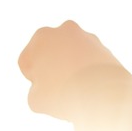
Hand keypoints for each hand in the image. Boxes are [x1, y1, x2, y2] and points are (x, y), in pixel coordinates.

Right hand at [17, 21, 131, 121]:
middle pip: (50, 54)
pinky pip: (89, 62)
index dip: (33, 80)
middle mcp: (64, 31)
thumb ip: (36, 90)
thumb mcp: (35, 99)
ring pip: (71, 57)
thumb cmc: (64, 94)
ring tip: (75, 90)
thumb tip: (46, 90)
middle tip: (57, 89)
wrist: (103, 93)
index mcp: (41, 37)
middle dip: (51, 70)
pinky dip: (87, 72)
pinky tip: (88, 88)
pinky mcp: (104, 49)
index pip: (27, 62)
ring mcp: (86, 38)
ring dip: (70, 70)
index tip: (43, 90)